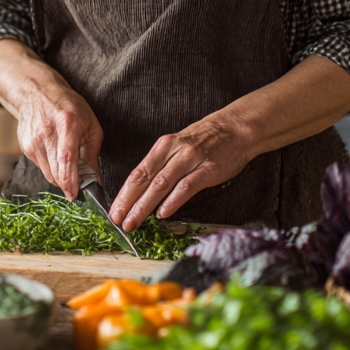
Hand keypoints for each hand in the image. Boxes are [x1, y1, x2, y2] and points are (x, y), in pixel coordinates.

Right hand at [0, 38, 102, 199]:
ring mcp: (33, 141)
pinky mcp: (25, 147)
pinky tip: (54, 153)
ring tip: (68, 161)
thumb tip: (94, 181)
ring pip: (48, 174)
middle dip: (69, 184)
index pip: (66, 158)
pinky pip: (41, 167)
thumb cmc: (69, 107)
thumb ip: (92, 154)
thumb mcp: (90, 125)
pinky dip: (51, 167)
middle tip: (79, 183)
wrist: (38, 92)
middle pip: (56, 172)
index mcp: (67, 124)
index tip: (75, 195)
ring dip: (60, 176)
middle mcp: (46, 133)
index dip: (70, 180)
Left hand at [108, 55, 349, 231]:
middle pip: (144, 179)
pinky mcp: (207, 169)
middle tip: (117, 220)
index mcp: (163, 146)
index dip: (123, 193)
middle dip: (127, 202)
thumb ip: (164, 166)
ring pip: (160, 185)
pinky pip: (185, 187)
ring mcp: (190, 159)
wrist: (236, 128)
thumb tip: (145, 192)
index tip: (113, 211)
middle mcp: (172, 151)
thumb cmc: (207, 140)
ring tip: (133, 222)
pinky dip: (172, 201)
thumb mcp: (179, 147)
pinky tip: (162, 214)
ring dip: (144, 206)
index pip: (137, 172)